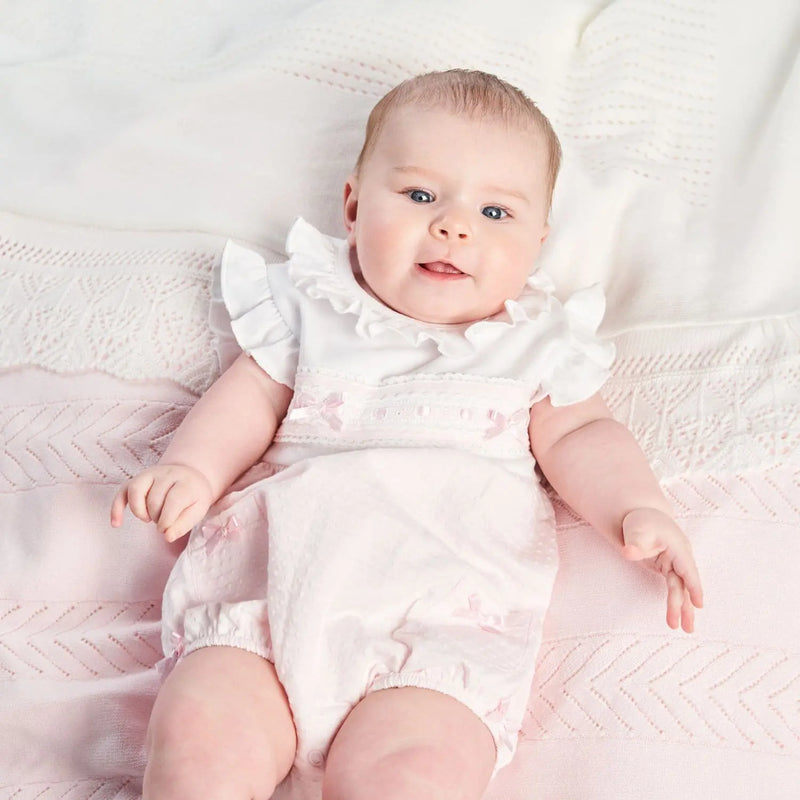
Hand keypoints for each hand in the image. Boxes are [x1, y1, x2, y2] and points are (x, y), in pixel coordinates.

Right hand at [110, 464, 213, 541]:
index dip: (168, 520)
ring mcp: (150, 474)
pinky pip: (122, 491)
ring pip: (136, 490)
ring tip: (148, 519)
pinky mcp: (137, 479)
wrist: (189, 474)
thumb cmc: (193, 497)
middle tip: (163, 521)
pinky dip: (116, 508)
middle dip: (157, 517)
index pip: (173, 500)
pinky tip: (116, 524)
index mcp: (185, 483)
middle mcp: (167, 474)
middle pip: (154, 498)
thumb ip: (184, 524)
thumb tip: (167, 537)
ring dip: (139, 511)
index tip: (166, 530)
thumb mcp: (198, 510)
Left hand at [621, 507, 703, 632]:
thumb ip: (634, 541)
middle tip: (686, 628)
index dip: (694, 586)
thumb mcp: (637, 528)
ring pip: (680, 589)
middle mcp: (680, 557)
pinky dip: (676, 601)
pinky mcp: (667, 569)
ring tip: (685, 629)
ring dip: (682, 608)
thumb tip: (628, 552)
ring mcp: (675, 564)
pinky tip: (677, 615)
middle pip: (685, 584)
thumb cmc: (641, 521)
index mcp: (678, 547)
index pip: (688, 569)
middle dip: (685, 606)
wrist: (640, 515)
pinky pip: (674, 588)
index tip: (700, 604)